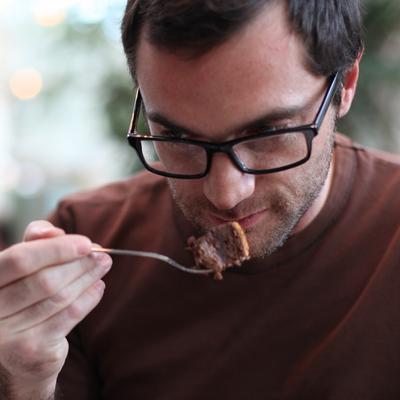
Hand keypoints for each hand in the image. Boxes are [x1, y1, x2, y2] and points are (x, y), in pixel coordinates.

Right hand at [0, 221, 111, 396]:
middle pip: (45, 280)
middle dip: (80, 264)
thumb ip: (34, 245)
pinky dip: (89, 298)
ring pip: (60, 297)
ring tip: (103, 266)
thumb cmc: (19, 299)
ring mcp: (8, 335)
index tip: (86, 243)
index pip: (20, 259)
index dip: (56, 249)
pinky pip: (69, 316)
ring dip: (88, 278)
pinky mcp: (31, 350)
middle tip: (102, 255)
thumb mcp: (20, 269)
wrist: (12, 356)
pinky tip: (98, 287)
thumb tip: (54, 232)